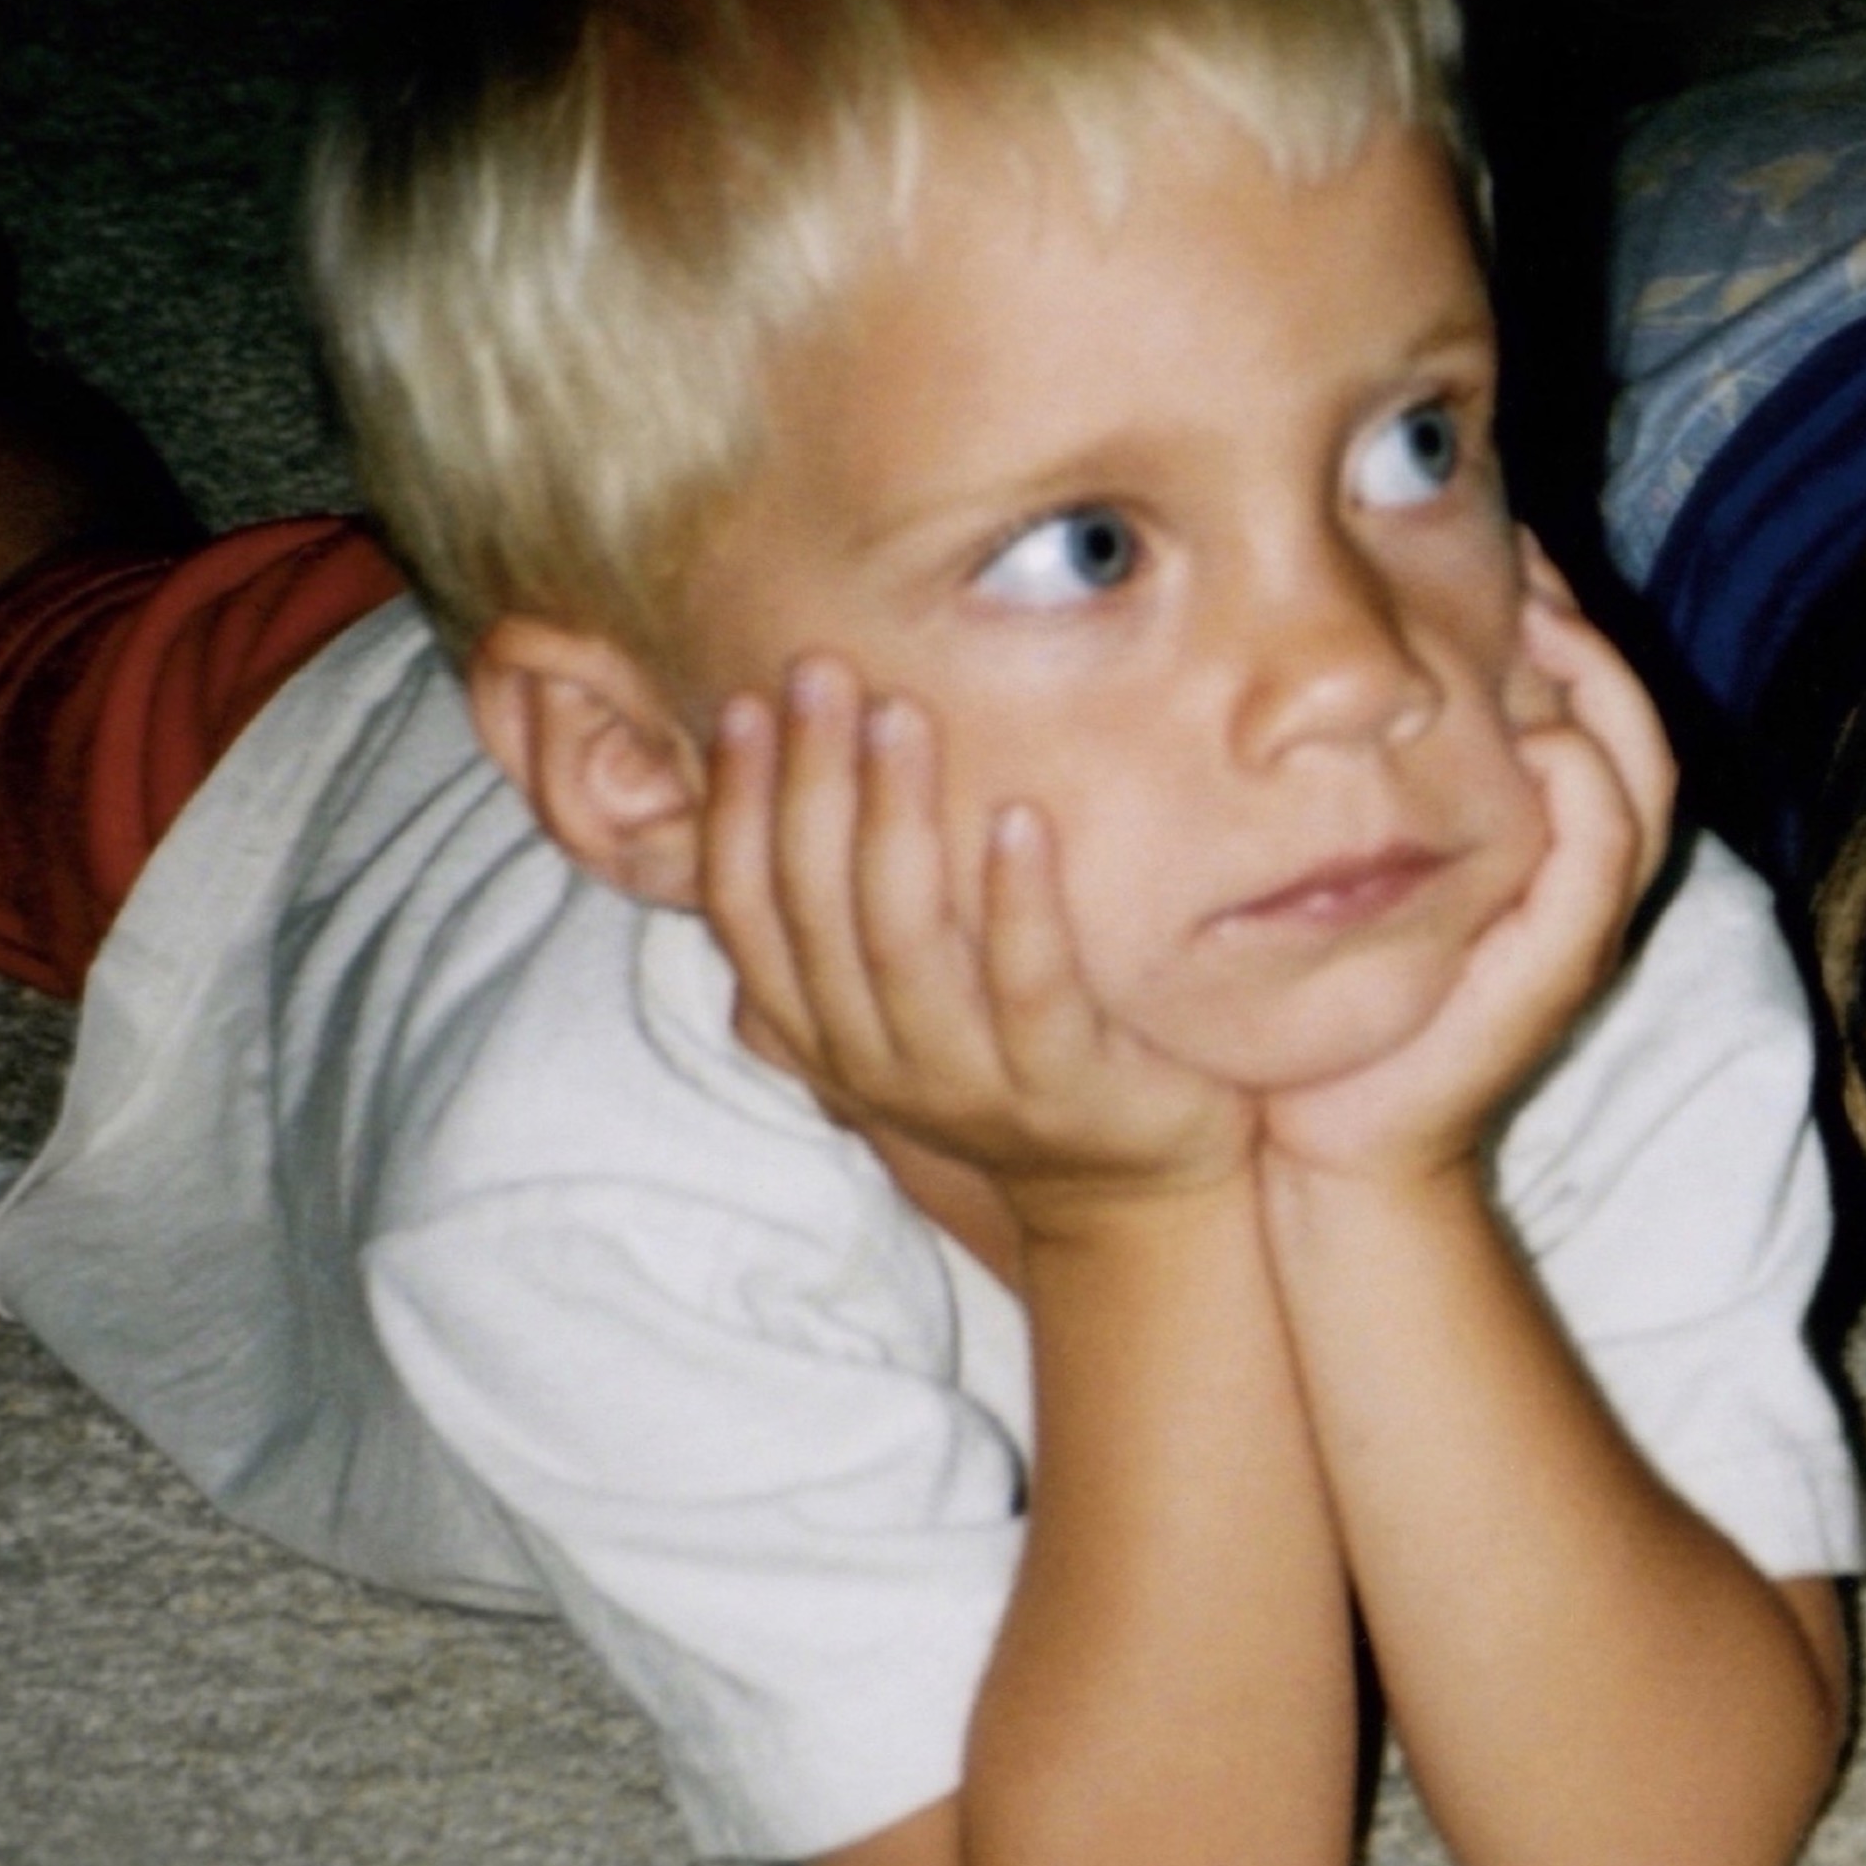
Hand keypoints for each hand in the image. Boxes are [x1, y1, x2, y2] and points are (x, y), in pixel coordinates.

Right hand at [702, 654, 1252, 1223]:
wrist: (1129, 1193)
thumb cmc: (1008, 1062)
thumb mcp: (901, 1011)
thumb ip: (843, 932)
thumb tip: (781, 787)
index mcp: (822, 1034)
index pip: (747, 915)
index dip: (736, 811)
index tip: (748, 707)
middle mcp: (875, 1062)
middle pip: (816, 909)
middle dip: (811, 782)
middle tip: (825, 673)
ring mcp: (967, 1080)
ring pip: (904, 941)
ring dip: (897, 819)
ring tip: (904, 716)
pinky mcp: (1064, 1085)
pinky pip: (1029, 984)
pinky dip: (1016, 901)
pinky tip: (1018, 818)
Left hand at [1248, 548, 1678, 1190]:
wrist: (1329, 1146)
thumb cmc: (1324, 999)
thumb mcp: (1337, 860)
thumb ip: (1347, 773)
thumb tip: (1292, 657)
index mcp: (1535, 837)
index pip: (1582, 696)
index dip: (1556, 609)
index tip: (1502, 534)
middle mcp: (1576, 871)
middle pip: (1626, 714)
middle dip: (1583, 622)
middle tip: (1524, 547)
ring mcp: (1577, 919)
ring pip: (1638, 771)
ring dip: (1599, 686)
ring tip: (1542, 611)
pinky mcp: (1560, 967)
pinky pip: (1602, 854)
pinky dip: (1586, 787)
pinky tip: (1538, 733)